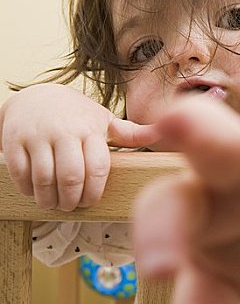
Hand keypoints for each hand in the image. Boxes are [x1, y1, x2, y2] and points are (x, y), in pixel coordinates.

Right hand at [0, 84, 160, 210]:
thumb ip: (130, 133)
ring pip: (44, 178)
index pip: (98, 167)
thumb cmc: (77, 115)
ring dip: (50, 199)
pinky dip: (28, 189)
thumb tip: (161, 133)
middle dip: (72, 200)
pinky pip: (20, 173)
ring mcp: (38, 136)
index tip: (90, 201)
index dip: (94, 192)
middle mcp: (65, 132)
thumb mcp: (104, 120)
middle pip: (71, 176)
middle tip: (72, 206)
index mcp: (90, 130)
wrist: (35, 97)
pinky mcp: (14, 141)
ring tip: (55, 204)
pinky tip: (36, 193)